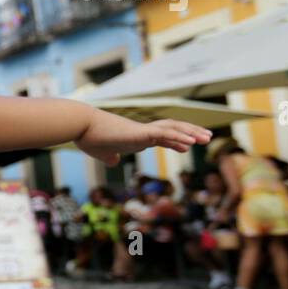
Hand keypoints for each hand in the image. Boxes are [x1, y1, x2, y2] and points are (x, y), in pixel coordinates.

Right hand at [75, 110, 210, 165]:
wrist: (80, 126)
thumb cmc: (88, 138)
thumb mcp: (102, 152)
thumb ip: (110, 157)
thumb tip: (114, 162)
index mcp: (135, 136)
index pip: (161, 137)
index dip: (176, 141)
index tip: (188, 145)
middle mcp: (142, 131)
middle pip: (172, 129)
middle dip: (190, 132)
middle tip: (207, 137)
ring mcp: (142, 131)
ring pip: (173, 129)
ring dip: (191, 133)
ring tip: (207, 138)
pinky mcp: (141, 133)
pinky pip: (165, 134)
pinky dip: (180, 136)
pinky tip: (192, 141)